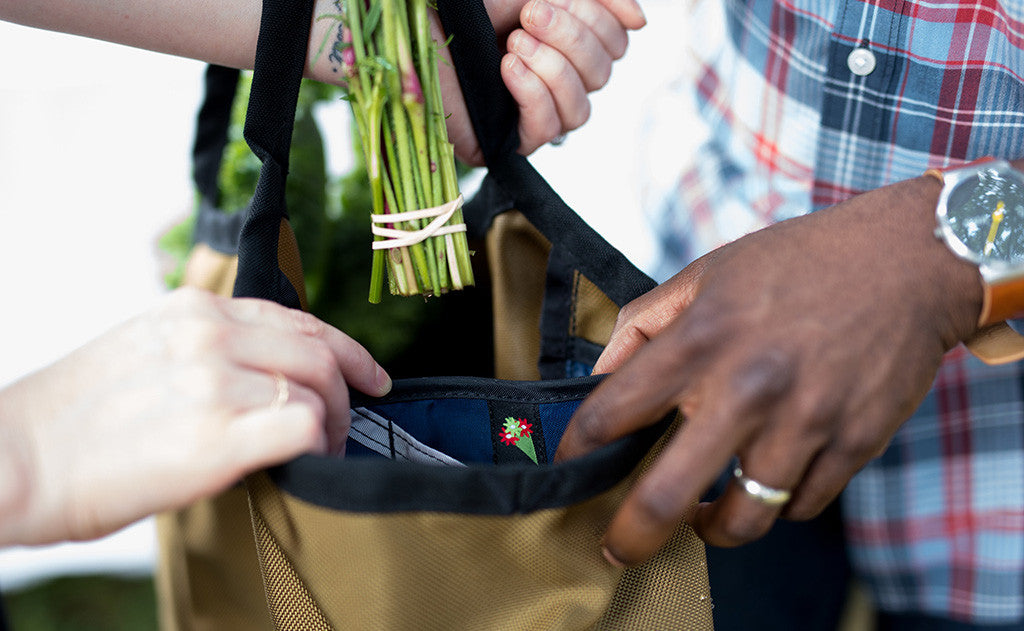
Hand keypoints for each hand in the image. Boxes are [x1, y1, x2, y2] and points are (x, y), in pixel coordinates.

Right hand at [0, 288, 390, 545]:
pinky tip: (307, 463)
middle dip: (349, 390)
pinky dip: (318, 446)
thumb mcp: (144, 348)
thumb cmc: (75, 419)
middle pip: (320, 352)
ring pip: (318, 390)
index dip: (347, 349)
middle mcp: (208, 336)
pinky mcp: (214, 436)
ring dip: (334, 425)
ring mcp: (213, 383)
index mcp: (193, 311)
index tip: (369, 375)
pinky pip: (302, 427)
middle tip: (347, 425)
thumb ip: (208, 346)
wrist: (15, 460)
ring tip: (322, 451)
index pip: (299, 319)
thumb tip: (268, 371)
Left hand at [438, 0, 646, 163]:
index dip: (600, 18)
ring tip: (513, 43)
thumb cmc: (469, 7)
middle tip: (530, 14)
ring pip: (581, 107)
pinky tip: (508, 68)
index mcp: (567, 45)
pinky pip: (546, 129)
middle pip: (603, 73)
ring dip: (552, 67)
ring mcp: (534, 117)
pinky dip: (532, 93)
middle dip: (572, 38)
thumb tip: (640, 20)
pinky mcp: (507, 143)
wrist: (414, 26)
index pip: (617, 43)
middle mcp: (557, 85)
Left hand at [555, 175, 984, 564]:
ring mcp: (803, 422)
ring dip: (714, 526)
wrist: (907, 260)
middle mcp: (746, 387)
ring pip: (742, 519)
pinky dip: (779, 503)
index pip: (612, 411)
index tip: (569, 463)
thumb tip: (601, 372)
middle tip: (615, 548)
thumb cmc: (799, 263)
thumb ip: (645, 321)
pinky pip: (801, 507)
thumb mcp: (708, 272)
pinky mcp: (852, 443)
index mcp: (701, 339)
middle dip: (629, 537)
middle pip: (666, 496)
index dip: (577, 447)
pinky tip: (771, 475)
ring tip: (703, 513)